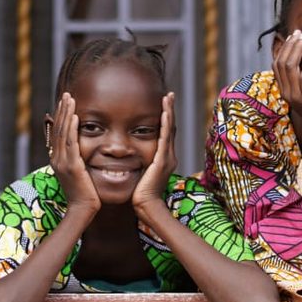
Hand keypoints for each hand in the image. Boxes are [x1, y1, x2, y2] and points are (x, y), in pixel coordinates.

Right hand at [48, 93, 99, 213]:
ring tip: (70, 99)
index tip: (64, 102)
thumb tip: (80, 152)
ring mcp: (63, 162)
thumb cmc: (84, 194)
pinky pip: (71, 143)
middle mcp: (56, 159)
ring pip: (63, 132)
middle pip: (57, 129)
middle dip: (62, 110)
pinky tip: (76, 117)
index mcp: (57, 160)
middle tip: (66, 94)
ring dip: (67, 114)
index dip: (60, 116)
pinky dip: (72, 128)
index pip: (57, 133)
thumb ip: (76, 161)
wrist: (82, 210)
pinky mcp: (72, 166)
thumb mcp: (77, 174)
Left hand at [132, 93, 176, 211]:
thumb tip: (130, 157)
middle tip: (170, 95)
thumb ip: (140, 164)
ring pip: (170, 129)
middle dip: (170, 110)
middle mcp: (169, 156)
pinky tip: (164, 113)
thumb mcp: (141, 174)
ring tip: (168, 98)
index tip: (164, 104)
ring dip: (169, 112)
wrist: (147, 206)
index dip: (166, 118)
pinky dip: (165, 124)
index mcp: (164, 158)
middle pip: (171, 128)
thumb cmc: (140, 194)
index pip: (166, 133)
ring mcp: (167, 158)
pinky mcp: (162, 161)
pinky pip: (165, 138)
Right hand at [274, 31, 301, 134]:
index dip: (285, 48)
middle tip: (300, 33)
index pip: (278, 64)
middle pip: (282, 62)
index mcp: (285, 90)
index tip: (295, 36)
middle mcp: (286, 92)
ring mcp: (295, 96)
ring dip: (297, 50)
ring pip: (290, 67)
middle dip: (290, 45)